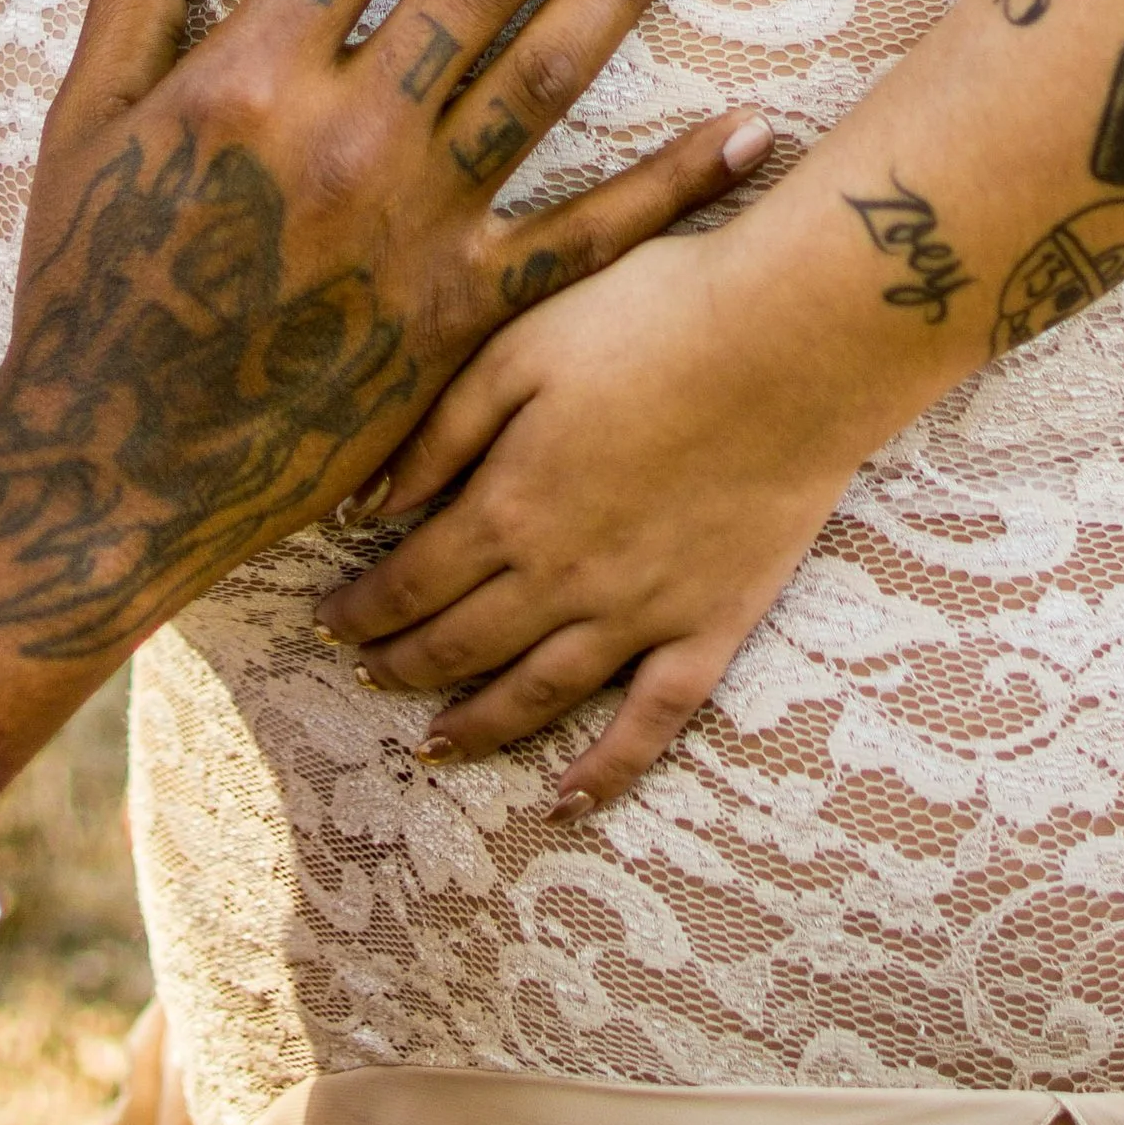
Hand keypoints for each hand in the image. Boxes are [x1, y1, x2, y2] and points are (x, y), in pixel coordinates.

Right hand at [0, 0, 761, 805]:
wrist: (112, 477)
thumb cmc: (84, 291)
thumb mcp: (78, 127)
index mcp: (247, 74)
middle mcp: (345, 134)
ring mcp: (414, 225)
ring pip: (546, 76)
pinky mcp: (462, 314)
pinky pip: (589, 239)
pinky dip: (677, 184)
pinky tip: (748, 126)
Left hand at [315, 223, 852, 811]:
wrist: (795, 340)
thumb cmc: (652, 319)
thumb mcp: (518, 350)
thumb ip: (439, 435)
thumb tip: (366, 507)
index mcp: (509, 507)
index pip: (412, 581)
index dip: (362, 610)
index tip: (328, 624)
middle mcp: (564, 580)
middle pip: (462, 643)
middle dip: (403, 665)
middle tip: (367, 676)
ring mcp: (641, 613)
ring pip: (538, 694)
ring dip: (477, 726)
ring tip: (433, 749)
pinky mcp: (712, 625)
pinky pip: (651, 723)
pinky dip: (607, 773)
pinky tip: (567, 806)